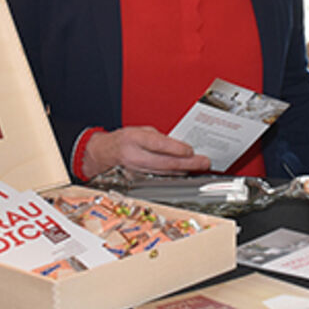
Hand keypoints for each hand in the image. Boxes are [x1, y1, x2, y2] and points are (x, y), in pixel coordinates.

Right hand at [81, 126, 210, 178]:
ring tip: (199, 167)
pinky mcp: (141, 177)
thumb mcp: (141, 130)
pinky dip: (175, 174)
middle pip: (165, 162)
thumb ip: (158, 137)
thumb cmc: (124, 139)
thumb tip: (179, 145)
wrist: (105, 153)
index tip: (191, 150)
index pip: (158, 144)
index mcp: (134, 138)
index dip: (176, 148)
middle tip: (203, 162)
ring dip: (184, 170)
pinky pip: (161, 176)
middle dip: (187, 163)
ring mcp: (138, 169)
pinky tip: (185, 172)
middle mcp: (136, 155)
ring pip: (165, 171)